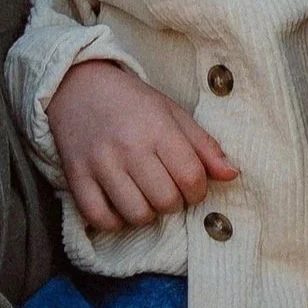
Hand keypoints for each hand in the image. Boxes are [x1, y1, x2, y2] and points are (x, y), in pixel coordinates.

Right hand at [45, 60, 236, 232]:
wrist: (78, 86)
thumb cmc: (132, 102)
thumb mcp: (173, 113)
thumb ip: (205, 145)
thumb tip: (232, 175)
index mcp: (158, 128)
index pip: (191, 178)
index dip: (198, 191)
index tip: (191, 185)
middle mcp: (129, 147)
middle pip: (166, 201)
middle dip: (174, 202)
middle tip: (167, 189)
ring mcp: (100, 163)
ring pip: (136, 215)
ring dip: (146, 213)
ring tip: (144, 196)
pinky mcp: (76, 176)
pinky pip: (100, 218)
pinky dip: (114, 221)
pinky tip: (120, 205)